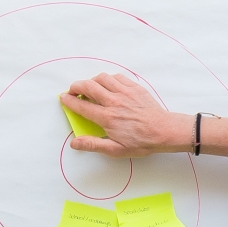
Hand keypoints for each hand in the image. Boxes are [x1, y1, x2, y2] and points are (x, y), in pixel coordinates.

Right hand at [63, 72, 188, 156]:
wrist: (164, 131)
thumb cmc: (141, 142)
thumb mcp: (116, 150)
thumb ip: (93, 144)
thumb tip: (74, 144)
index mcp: (107, 117)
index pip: (82, 106)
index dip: (69, 101)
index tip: (63, 98)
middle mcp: (114, 102)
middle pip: (88, 86)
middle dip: (76, 86)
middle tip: (73, 91)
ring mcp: (125, 92)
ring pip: (102, 78)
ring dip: (92, 81)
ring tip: (90, 88)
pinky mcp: (135, 87)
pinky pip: (117, 77)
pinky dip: (109, 79)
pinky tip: (108, 86)